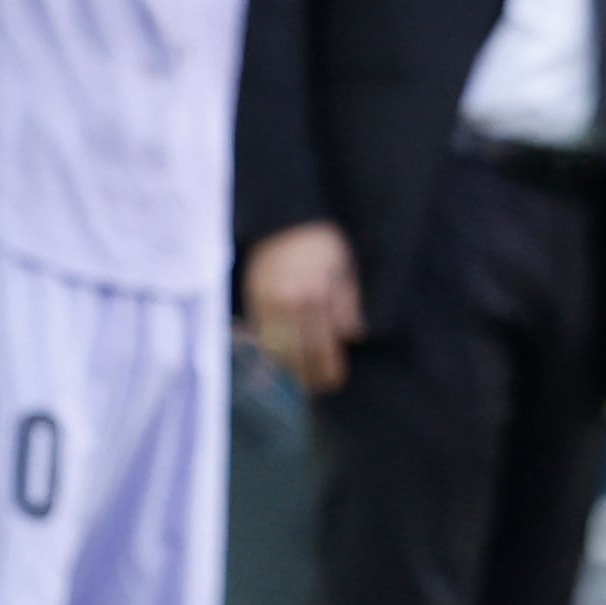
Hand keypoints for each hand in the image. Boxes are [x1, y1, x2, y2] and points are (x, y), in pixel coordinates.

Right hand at [243, 220, 364, 393]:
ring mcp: (265, 301)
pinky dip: (271, 349)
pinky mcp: (252, 297)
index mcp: (314, 295)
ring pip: (275, 347)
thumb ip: (349, 301)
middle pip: (297, 353)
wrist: (283, 217)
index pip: (321, 346)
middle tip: (320, 388)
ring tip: (301, 376)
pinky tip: (282, 356)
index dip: (328, 368)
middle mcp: (287, 303)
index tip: (335, 382)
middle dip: (309, 374)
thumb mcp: (345, 265)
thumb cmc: (322, 240)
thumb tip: (353, 336)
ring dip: (288, 366)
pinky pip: (260, 333)